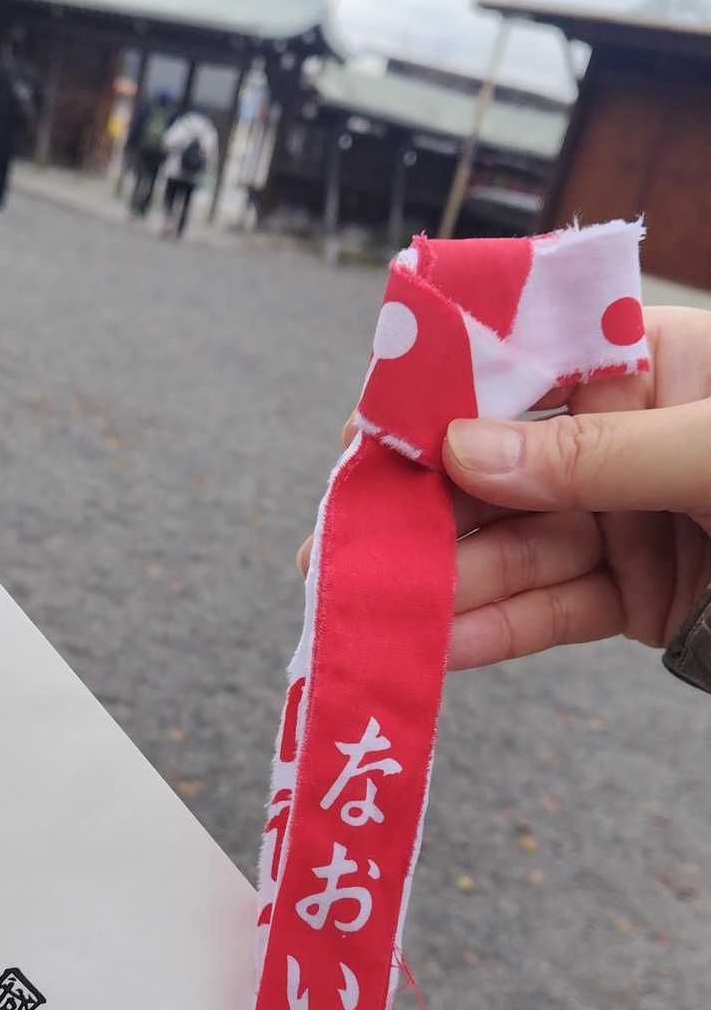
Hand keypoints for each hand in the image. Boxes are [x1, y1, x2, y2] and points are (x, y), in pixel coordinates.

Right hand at [296, 307, 710, 670]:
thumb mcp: (710, 451)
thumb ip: (596, 452)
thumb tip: (465, 452)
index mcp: (650, 365)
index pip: (519, 368)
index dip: (437, 400)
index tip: (363, 437)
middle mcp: (625, 436)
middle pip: (498, 468)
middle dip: (418, 509)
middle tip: (337, 542)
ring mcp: (628, 520)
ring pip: (512, 548)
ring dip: (440, 580)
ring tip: (365, 604)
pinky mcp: (638, 598)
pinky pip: (551, 611)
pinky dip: (492, 632)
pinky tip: (434, 645)